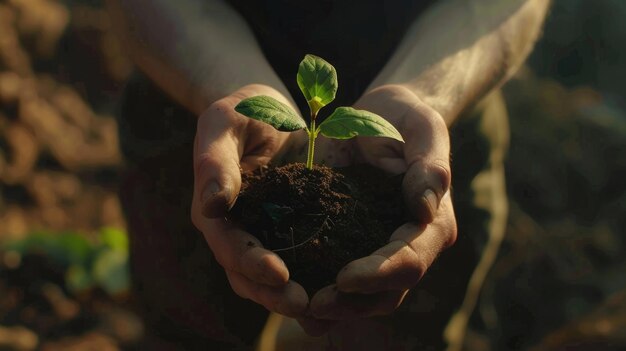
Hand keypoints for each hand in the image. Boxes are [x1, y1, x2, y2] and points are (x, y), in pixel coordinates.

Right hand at [190, 84, 308, 317]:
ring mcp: (265, 234)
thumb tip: (213, 205)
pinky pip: (304, 260)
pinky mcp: (292, 230)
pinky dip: (317, 277)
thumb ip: (215, 161)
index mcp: (215, 210)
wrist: (269, 109)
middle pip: (249, 275)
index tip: (280, 274)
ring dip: (295, 296)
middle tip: (306, 305)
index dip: (251, 263)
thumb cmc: (241, 110)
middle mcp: (237, 230)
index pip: (228, 245)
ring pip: (274, 279)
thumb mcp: (223, 122)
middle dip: (275, 294)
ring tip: (324, 308)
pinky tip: (343, 286)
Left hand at [302, 84, 457, 332]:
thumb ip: (430, 164)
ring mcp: (379, 249)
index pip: (410, 260)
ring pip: (364, 296)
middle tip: (313, 304)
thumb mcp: (422, 127)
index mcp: (431, 223)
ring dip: (334, 306)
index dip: (380, 274)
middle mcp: (408, 245)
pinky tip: (287, 291)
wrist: (380, 117)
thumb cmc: (404, 118)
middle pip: (387, 291)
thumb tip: (425, 209)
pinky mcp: (352, 244)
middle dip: (352, 303)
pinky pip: (337, 275)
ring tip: (298, 308)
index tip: (344, 278)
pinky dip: (317, 287)